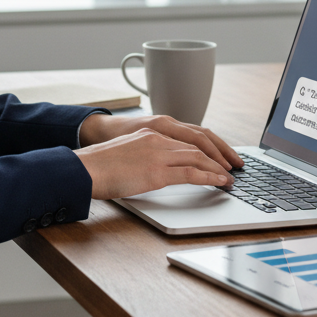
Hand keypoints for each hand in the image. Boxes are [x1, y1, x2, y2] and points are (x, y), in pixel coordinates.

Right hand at [75, 113, 243, 200]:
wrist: (83, 169)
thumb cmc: (98, 167)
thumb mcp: (126, 154)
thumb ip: (144, 157)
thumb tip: (155, 170)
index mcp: (150, 134)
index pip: (188, 136)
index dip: (209, 146)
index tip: (220, 155)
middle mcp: (157, 139)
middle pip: (199, 143)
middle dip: (219, 155)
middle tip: (233, 165)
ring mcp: (157, 154)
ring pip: (198, 157)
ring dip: (218, 168)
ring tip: (229, 177)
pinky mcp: (156, 172)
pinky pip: (191, 173)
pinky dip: (209, 177)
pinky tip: (219, 182)